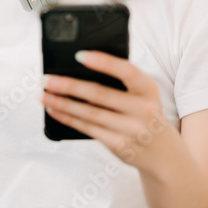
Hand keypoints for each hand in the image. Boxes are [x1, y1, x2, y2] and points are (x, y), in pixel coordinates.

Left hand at [40, 50, 170, 171]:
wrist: (163, 152)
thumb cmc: (145, 114)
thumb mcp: (144, 94)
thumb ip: (122, 82)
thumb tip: (80, 70)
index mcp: (148, 89)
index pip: (127, 71)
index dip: (104, 62)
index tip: (79, 55)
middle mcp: (143, 109)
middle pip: (99, 94)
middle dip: (69, 86)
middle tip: (47, 79)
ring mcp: (131, 129)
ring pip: (89, 113)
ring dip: (63, 103)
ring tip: (44, 96)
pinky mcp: (119, 145)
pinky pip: (88, 128)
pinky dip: (68, 118)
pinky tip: (55, 111)